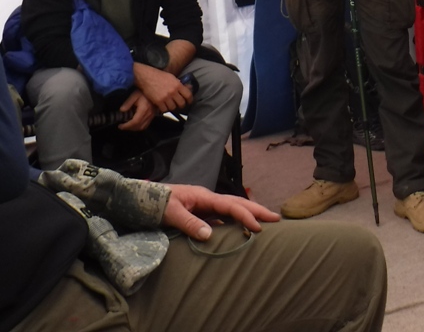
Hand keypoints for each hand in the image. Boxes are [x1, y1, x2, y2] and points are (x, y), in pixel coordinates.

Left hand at [118, 90, 155, 130]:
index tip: (120, 126)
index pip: (135, 122)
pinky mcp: (153, 116)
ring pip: (143, 127)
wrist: (155, 92)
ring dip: (134, 129)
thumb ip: (128, 103)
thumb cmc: (143, 93)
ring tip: (127, 126)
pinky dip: (139, 127)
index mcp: (144, 109)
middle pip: (139, 126)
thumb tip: (121, 110)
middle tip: (122, 127)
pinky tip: (135, 124)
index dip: (127, 126)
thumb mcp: (134, 95)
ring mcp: (152, 116)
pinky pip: (146, 125)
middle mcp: (149, 114)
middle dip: (129, 128)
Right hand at [133, 62, 192, 111]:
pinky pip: (164, 109)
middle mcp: (173, 92)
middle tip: (179, 105)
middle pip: (181, 103)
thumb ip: (179, 84)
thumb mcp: (172, 77)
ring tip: (171, 105)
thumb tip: (188, 88)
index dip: (190, 100)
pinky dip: (165, 109)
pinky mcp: (158, 101)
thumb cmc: (159, 76)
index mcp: (178, 85)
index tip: (189, 102)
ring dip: (172, 107)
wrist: (147, 77)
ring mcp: (166, 97)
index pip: (188, 95)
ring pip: (173, 107)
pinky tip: (164, 107)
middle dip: (181, 105)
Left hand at [163, 184, 279, 240]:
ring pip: (232, 209)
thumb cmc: (154, 202)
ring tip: (264, 222)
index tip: (258, 227)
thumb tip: (210, 234)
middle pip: (237, 203)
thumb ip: (189, 223)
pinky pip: (221, 217)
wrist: (140, 197)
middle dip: (257, 210)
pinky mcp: (199, 213)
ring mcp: (205, 205)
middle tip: (276, 219)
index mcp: (204, 196)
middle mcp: (208, 199)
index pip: (231, 205)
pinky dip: (234, 222)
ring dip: (248, 214)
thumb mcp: (170, 212)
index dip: (246, 216)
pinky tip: (239, 230)